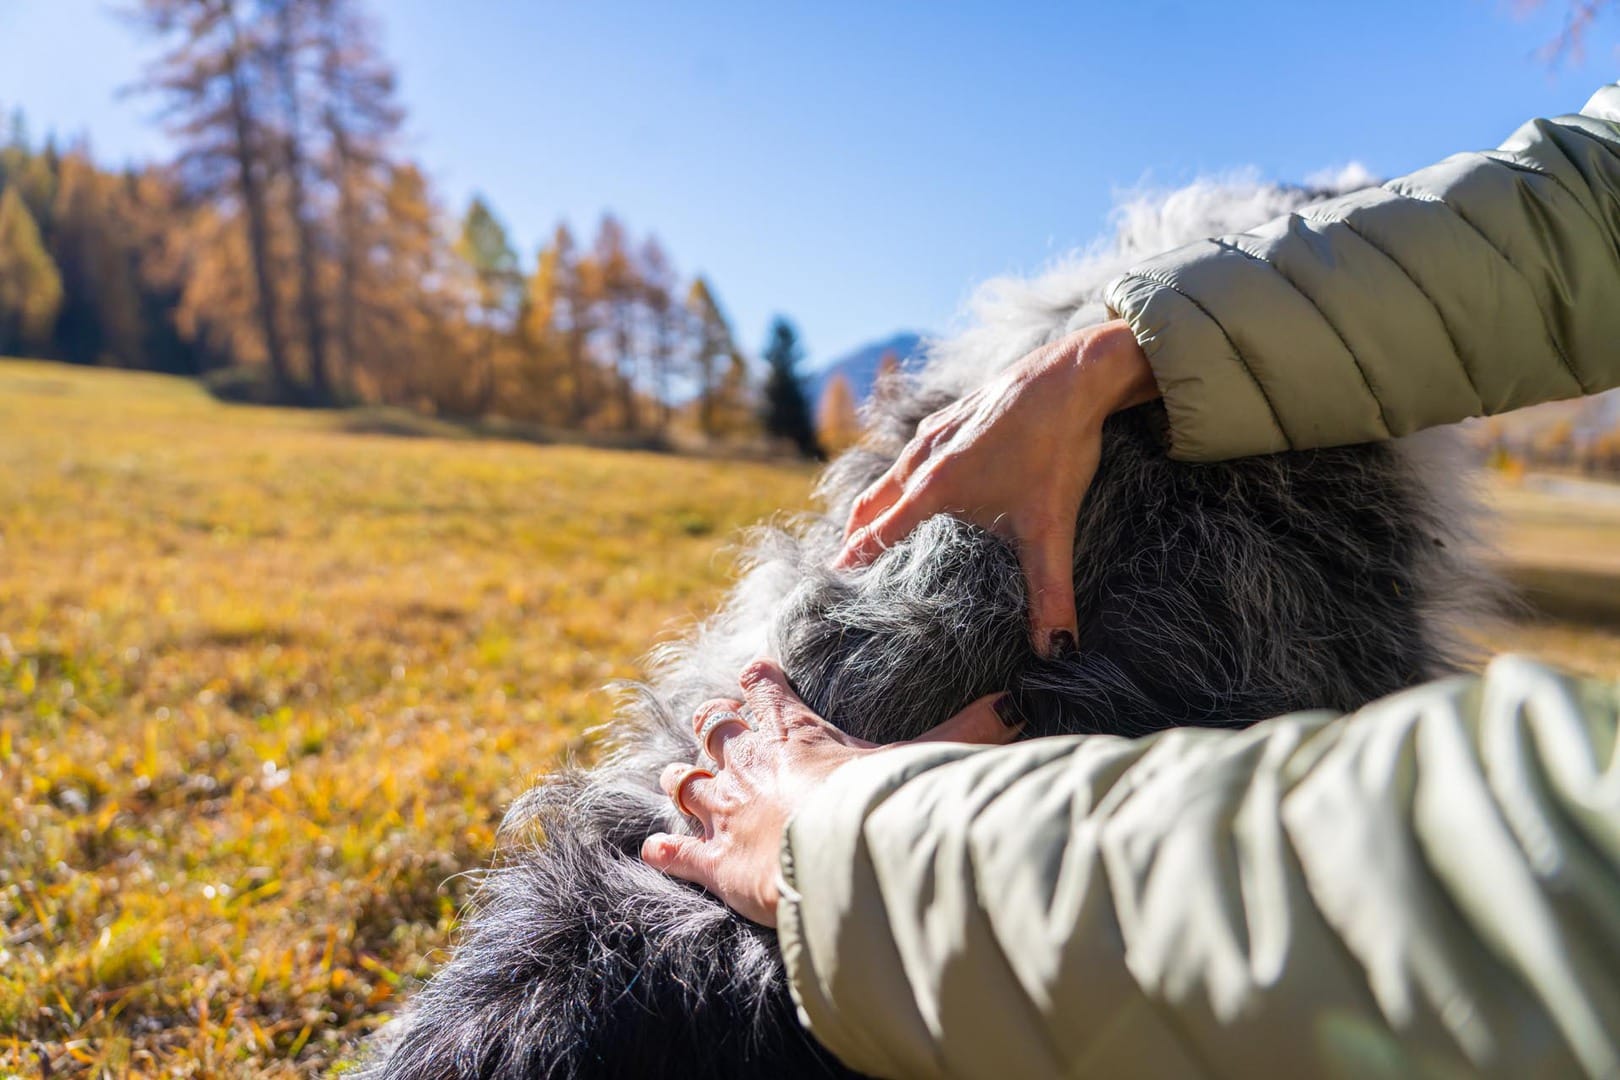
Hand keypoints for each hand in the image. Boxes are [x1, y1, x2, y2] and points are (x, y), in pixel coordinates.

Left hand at [641, 658, 1020, 925]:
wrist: (833, 855)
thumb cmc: (877, 801)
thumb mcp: (922, 757)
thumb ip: (969, 730)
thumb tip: (1015, 700)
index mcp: (793, 732)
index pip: (766, 690)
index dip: (759, 682)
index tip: (754, 673)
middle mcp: (748, 763)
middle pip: (713, 728)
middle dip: (711, 725)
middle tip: (711, 724)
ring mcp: (722, 810)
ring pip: (685, 781)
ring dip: (682, 779)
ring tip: (676, 778)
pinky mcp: (709, 861)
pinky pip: (674, 850)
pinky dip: (664, 848)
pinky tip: (654, 848)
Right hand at [836, 319, 1156, 656]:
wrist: (1073, 375)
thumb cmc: (1056, 447)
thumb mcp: (1052, 529)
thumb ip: (1050, 593)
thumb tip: (1058, 652)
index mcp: (934, 487)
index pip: (877, 533)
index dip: (852, 561)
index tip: (830, 585)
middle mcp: (924, 459)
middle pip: (871, 503)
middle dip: (854, 536)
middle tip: (843, 569)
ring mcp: (937, 432)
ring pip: (891, 475)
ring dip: (877, 504)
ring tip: (872, 531)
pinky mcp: (955, 415)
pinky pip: (914, 452)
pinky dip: (903, 477)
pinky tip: (920, 484)